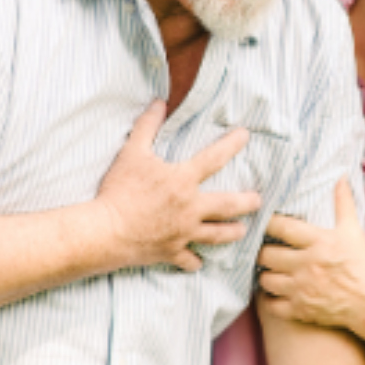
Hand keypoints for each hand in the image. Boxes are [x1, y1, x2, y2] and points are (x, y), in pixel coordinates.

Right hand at [93, 101, 261, 270]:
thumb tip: (158, 102)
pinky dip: (194, 261)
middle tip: (258, 201)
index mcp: (183, 181)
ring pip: (216, 235)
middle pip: (228, 206)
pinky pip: (189, 260)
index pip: (214, 158)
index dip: (231, 144)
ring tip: (242, 231)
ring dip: (231, 233)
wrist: (105, 231)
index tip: (246, 136)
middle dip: (247, 202)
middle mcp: (190, 208)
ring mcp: (183, 233)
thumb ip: (147, 126)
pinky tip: (199, 262)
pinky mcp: (171, 252)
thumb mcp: (131, 153)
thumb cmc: (118, 190)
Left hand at [257, 181, 364, 331]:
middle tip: (264, 248)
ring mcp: (301, 289)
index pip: (282, 227)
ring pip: (265, 279)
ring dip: (265, 274)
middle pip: (266, 255)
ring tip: (270, 269)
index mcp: (318, 242)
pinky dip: (269, 298)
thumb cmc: (362, 263)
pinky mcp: (300, 309)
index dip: (267, 222)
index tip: (262, 221)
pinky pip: (271, 304)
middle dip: (262, 251)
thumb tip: (340, 176)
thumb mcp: (354, 230)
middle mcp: (306, 264)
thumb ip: (343, 202)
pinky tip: (274, 291)